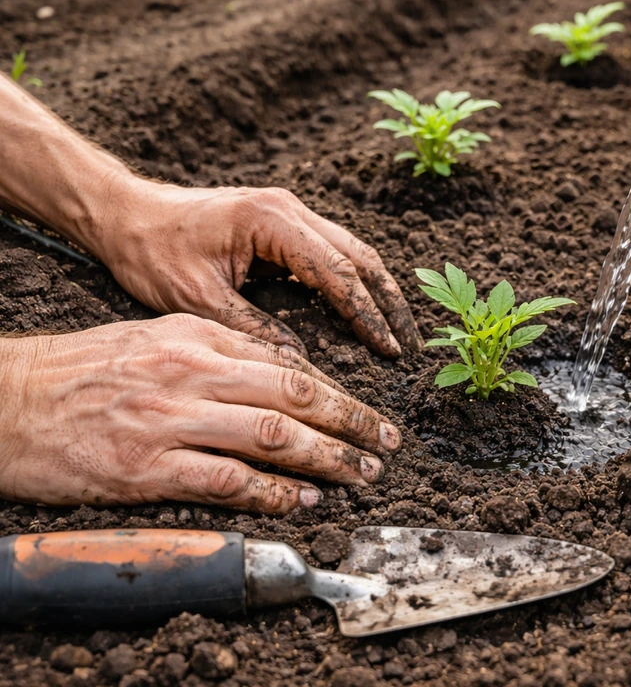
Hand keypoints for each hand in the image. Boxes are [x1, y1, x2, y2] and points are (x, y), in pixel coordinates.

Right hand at [0, 315, 401, 512]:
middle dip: (352, 422)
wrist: (10, 398)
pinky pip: (228, 482)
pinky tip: (304, 500)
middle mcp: (190, 374)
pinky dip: (274, 493)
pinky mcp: (146, 469)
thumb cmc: (85, 369)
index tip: (370, 413)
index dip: (339, 392)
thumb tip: (286, 372)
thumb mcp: (157, 337)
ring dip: (328, 459)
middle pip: (294, 397)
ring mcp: (170, 422)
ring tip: (361, 473)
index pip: (288, 365)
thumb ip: (221, 350)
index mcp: (196, 338)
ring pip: (272, 438)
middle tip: (387, 443)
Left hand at [97, 182, 422, 357]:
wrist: (125, 213)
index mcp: (272, 222)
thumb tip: (300, 363)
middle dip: (388, 300)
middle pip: (359, 255)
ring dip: (376, 289)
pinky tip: (363, 310)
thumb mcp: (198, 299)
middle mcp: (289, 210)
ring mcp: (288, 213)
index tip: (387, 350)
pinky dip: (353, 281)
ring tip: (396, 329)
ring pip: (352, 250)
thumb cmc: (152, 251)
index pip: (338, 272)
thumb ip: (252, 329)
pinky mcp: (282, 223)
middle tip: (408, 343)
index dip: (366, 314)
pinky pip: (332, 251)